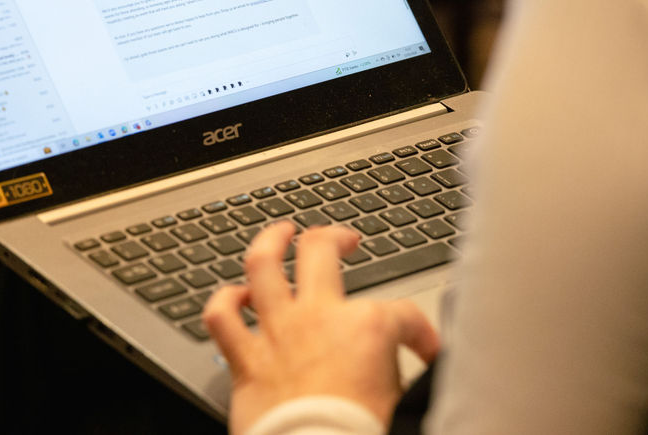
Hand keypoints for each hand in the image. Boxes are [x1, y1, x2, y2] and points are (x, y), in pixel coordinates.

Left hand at [203, 221, 440, 433]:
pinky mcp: (247, 361)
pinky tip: (235, 296)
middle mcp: (318, 316)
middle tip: (343, 240)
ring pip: (262, 265)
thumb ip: (393, 366)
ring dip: (269, 242)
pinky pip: (221, 318)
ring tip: (279, 233)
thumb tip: (399, 363)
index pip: (403, 313)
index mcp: (366, 325)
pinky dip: (224, 301)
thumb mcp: (400, 394)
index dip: (421, 333)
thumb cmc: (357, 432)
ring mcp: (278, 333)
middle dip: (334, 236)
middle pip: (319, 249)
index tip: (425, 351)